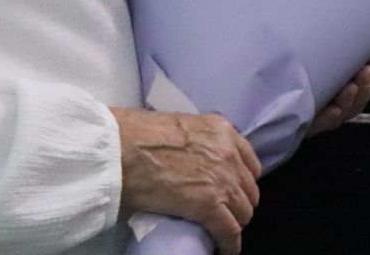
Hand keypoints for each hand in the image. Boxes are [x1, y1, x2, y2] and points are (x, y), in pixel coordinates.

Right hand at [112, 109, 261, 254]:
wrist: (121, 150)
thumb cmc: (135, 134)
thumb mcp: (178, 127)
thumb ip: (195, 143)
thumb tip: (188, 160)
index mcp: (221, 131)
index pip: (248, 162)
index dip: (241, 180)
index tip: (232, 190)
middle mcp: (229, 153)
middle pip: (249, 188)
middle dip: (239, 202)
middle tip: (224, 213)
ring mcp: (223, 180)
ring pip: (243, 211)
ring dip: (234, 222)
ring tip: (221, 231)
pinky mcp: (210, 205)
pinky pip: (229, 230)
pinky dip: (229, 243)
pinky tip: (225, 249)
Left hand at [307, 51, 369, 136]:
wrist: (275, 76)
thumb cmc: (315, 62)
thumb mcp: (343, 56)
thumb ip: (369, 53)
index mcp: (351, 89)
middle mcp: (339, 104)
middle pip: (360, 101)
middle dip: (366, 87)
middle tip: (366, 70)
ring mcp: (322, 114)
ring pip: (344, 113)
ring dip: (351, 100)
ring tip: (350, 86)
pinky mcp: (304, 121)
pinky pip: (320, 124)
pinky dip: (329, 117)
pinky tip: (334, 108)